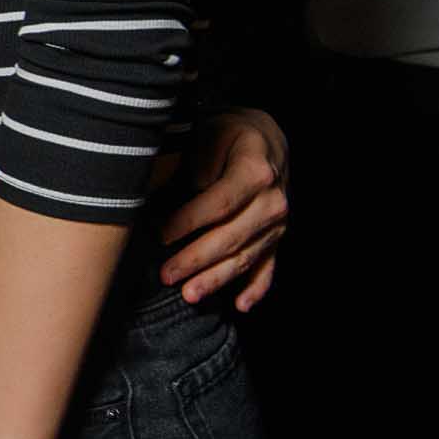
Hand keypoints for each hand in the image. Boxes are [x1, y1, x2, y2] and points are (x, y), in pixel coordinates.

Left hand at [159, 109, 288, 310]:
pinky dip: (256, 288)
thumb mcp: (208, 132)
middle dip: (197, 259)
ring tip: (190, 295)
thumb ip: (192, 161)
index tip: (159, 235)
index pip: (219, 203)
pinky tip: (240, 305)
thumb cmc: (226, 134)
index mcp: (255, 170)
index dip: (188, 221)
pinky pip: (270, 266)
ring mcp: (279, 222)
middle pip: (232, 236)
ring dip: (218, 278)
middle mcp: (273, 199)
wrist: (264, 137)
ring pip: (247, 256)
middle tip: (166, 274)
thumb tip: (168, 193)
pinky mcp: (278, 237)